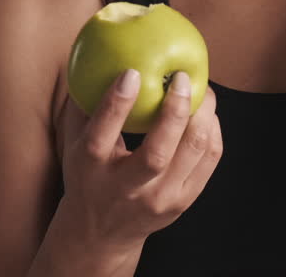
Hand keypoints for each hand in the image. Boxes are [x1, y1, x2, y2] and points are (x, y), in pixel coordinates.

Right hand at [57, 70, 222, 250]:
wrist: (101, 232)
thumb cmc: (87, 174)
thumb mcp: (73, 142)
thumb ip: (83, 102)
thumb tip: (95, 53)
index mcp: (92, 169)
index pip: (102, 135)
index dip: (117, 103)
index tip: (131, 72)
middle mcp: (126, 189)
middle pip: (157, 153)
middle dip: (174, 111)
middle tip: (181, 77)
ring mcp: (158, 199)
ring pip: (192, 153)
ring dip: (203, 114)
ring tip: (202, 88)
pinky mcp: (183, 202)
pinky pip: (209, 160)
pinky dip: (212, 130)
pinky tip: (207, 111)